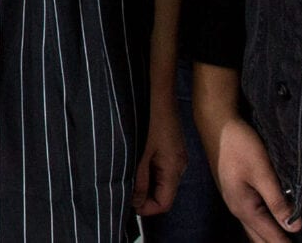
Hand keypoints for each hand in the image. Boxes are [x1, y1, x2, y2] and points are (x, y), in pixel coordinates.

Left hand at [131, 101, 186, 216]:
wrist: (160, 94)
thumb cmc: (150, 120)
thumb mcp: (141, 152)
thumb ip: (139, 179)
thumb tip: (135, 203)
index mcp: (173, 170)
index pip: (164, 203)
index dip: (146, 209)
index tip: (127, 204)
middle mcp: (178, 167)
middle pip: (163, 194)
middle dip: (143, 196)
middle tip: (122, 188)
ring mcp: (176, 157)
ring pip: (160, 181)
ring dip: (144, 182)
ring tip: (126, 174)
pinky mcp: (171, 149)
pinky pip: (160, 168)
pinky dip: (147, 170)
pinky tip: (134, 162)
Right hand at [208, 113, 298, 242]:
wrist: (217, 123)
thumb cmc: (240, 146)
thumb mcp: (262, 173)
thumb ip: (277, 202)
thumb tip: (295, 228)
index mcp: (244, 208)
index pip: (270, 236)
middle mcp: (238, 209)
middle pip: (258, 238)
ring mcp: (235, 200)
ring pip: (254, 228)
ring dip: (269, 236)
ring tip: (285, 238)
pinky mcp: (236, 191)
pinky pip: (252, 217)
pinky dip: (263, 225)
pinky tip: (271, 223)